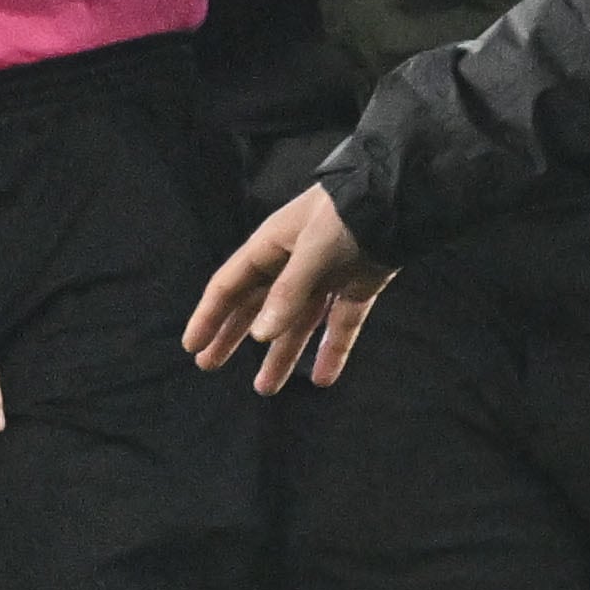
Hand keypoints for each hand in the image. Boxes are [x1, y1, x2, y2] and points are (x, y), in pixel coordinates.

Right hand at [184, 184, 397, 394]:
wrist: (397, 201)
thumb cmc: (343, 218)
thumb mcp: (311, 251)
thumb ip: (287, 294)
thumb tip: (260, 335)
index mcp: (270, 247)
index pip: (229, 286)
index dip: (209, 316)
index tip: (192, 346)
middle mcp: (291, 265)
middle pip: (255, 307)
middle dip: (232, 336)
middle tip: (209, 366)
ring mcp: (323, 279)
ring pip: (295, 324)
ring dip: (280, 355)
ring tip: (265, 388)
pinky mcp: (354, 289)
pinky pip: (338, 326)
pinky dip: (332, 352)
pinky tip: (323, 379)